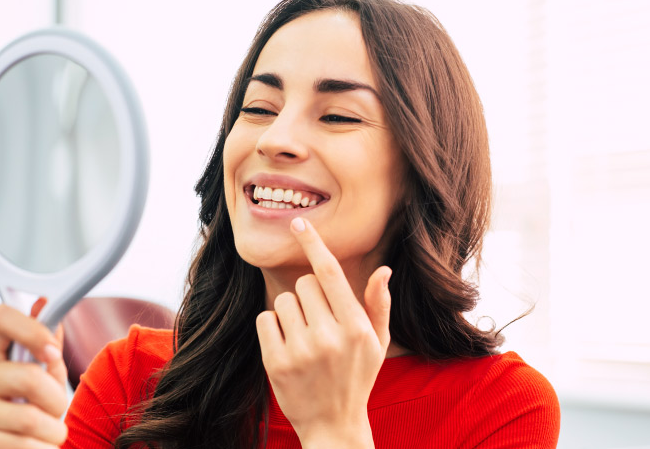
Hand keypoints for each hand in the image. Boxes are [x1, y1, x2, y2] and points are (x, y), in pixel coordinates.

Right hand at [0, 298, 68, 448]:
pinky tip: (37, 445)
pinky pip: (20, 445)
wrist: (14, 445)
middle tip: (57, 409)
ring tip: (49, 432)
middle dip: (57, 399)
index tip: (52, 351)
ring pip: (30, 418)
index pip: (0, 316)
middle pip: (29, 378)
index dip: (31, 329)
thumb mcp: (45, 370)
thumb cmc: (32, 403)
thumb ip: (47, 342)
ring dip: (53, 431)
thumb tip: (44, 304)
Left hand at [256, 218, 392, 448]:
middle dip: (309, 297)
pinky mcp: (276, 362)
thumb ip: (379, 305)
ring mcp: (300, 350)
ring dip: (291, 313)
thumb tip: (384, 270)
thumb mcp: (377, 343)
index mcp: (356, 327)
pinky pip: (266, 320)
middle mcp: (329, 336)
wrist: (333, 424)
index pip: (331, 274)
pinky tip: (287, 347)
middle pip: (304, 284)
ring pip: (283, 300)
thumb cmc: (357, 376)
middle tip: (318, 323)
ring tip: (304, 338)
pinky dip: (273, 328)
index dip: (313, 244)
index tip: (298, 223)